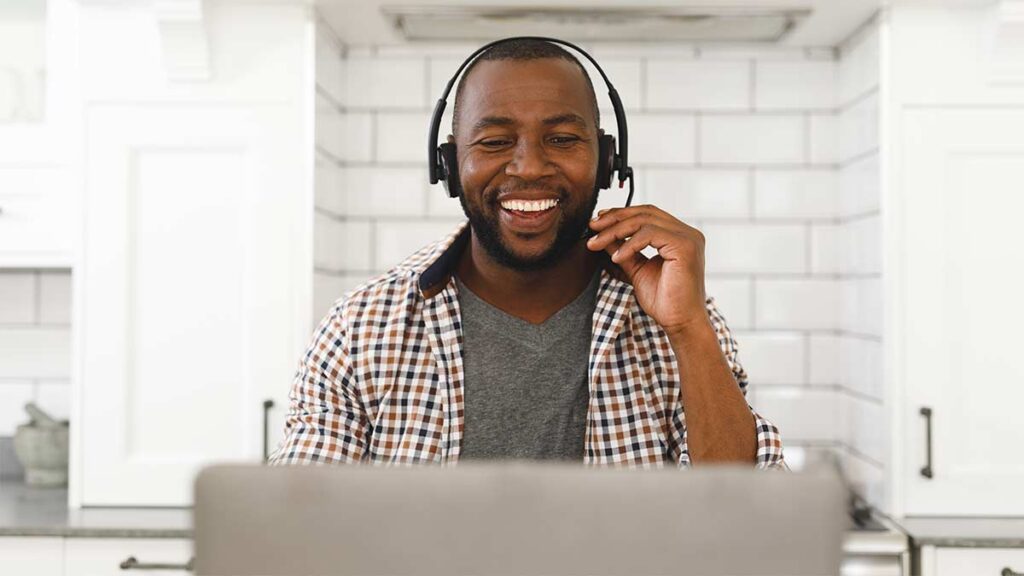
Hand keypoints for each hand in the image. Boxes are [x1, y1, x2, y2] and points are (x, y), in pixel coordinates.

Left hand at [586, 204, 709, 335]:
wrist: (680, 323)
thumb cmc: (664, 301)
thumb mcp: (637, 270)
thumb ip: (624, 251)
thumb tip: (602, 235)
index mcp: (679, 235)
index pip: (647, 214)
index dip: (621, 214)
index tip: (598, 222)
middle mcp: (687, 233)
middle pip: (645, 212)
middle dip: (615, 218)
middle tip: (592, 226)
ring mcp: (688, 238)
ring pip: (644, 221)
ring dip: (615, 231)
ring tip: (596, 243)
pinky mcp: (685, 247)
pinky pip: (650, 234)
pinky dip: (629, 244)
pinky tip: (616, 258)